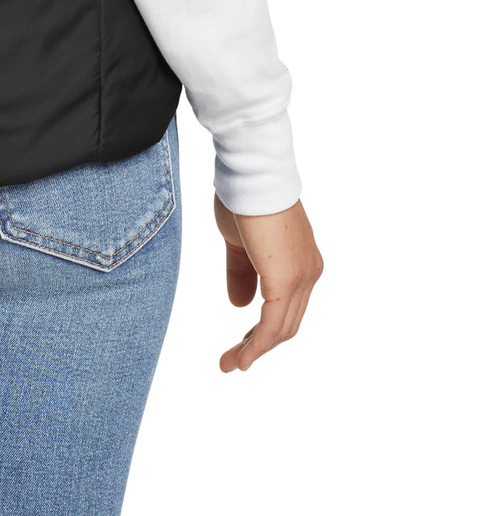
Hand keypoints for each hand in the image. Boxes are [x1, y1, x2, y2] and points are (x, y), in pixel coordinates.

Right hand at [213, 195, 321, 372]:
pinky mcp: (287, 279)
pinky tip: (242, 357)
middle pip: (286, 323)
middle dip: (258, 344)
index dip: (262, 329)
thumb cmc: (243, 199)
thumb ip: (241, 273)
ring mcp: (302, 276)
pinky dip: (258, 344)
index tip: (241, 344)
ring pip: (281, 327)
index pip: (285, 307)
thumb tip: (240, 306)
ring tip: (230, 364)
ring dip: (255, 349)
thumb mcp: (239, 243)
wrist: (251, 174)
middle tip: (233, 360)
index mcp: (301, 263)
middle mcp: (309, 272)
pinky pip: (273, 323)